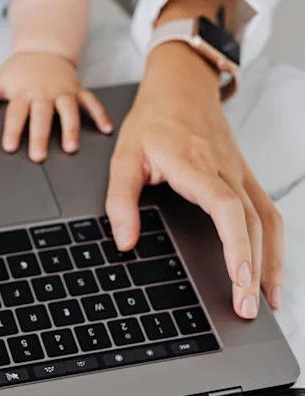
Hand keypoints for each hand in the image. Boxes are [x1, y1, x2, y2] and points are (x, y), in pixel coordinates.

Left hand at [0, 51, 112, 161]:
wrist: (44, 48)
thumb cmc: (21, 70)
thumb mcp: (1, 80)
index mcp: (24, 92)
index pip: (16, 113)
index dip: (13, 129)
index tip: (10, 146)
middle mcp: (44, 92)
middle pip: (42, 115)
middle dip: (40, 135)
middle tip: (38, 156)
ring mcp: (63, 91)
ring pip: (68, 111)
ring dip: (71, 129)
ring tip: (71, 147)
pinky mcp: (78, 90)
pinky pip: (91, 102)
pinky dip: (100, 115)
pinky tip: (106, 129)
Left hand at [106, 43, 283, 318]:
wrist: (181, 86)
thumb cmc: (152, 121)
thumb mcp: (123, 156)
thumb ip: (121, 200)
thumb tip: (124, 242)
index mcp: (196, 166)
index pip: (226, 209)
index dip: (237, 244)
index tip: (239, 277)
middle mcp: (226, 172)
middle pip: (253, 224)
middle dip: (255, 269)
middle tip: (249, 309)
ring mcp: (240, 174)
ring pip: (268, 221)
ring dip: (272, 262)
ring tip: (270, 301)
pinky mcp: (244, 177)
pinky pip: (267, 212)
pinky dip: (273, 243)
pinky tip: (270, 268)